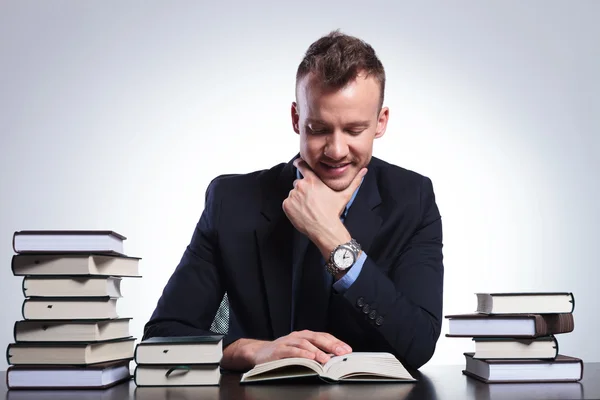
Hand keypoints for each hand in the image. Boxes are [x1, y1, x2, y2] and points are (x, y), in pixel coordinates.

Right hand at [227, 330, 351, 369]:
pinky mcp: (279, 350)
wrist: (259, 353)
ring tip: (326, 358)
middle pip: (317, 338)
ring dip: (317, 351)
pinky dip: (301, 354)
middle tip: (342, 352)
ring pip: (305, 344)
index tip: (347, 350)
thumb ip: (315, 352)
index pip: (324, 336)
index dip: (336, 342)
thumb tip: (334, 359)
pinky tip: (309, 357)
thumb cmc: (282, 353)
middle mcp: (297, 336)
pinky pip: (291, 351)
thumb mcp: (300, 351)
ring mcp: (288, 342)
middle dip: (331, 345)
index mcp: (305, 336)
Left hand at [282, 158, 365, 255]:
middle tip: (312, 199)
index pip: (302, 165)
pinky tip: (302, 212)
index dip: (299, 163)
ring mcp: (293, 195)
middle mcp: (301, 185)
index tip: (298, 163)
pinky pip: (288, 203)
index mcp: (313, 180)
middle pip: (299, 182)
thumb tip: (364, 171)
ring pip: (293, 193)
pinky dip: (293, 207)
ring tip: (308, 207)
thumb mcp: (345, 195)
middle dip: (304, 189)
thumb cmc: (334, 211)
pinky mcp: (287, 205)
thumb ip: (355, 181)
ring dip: (298, 198)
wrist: (325, 228)